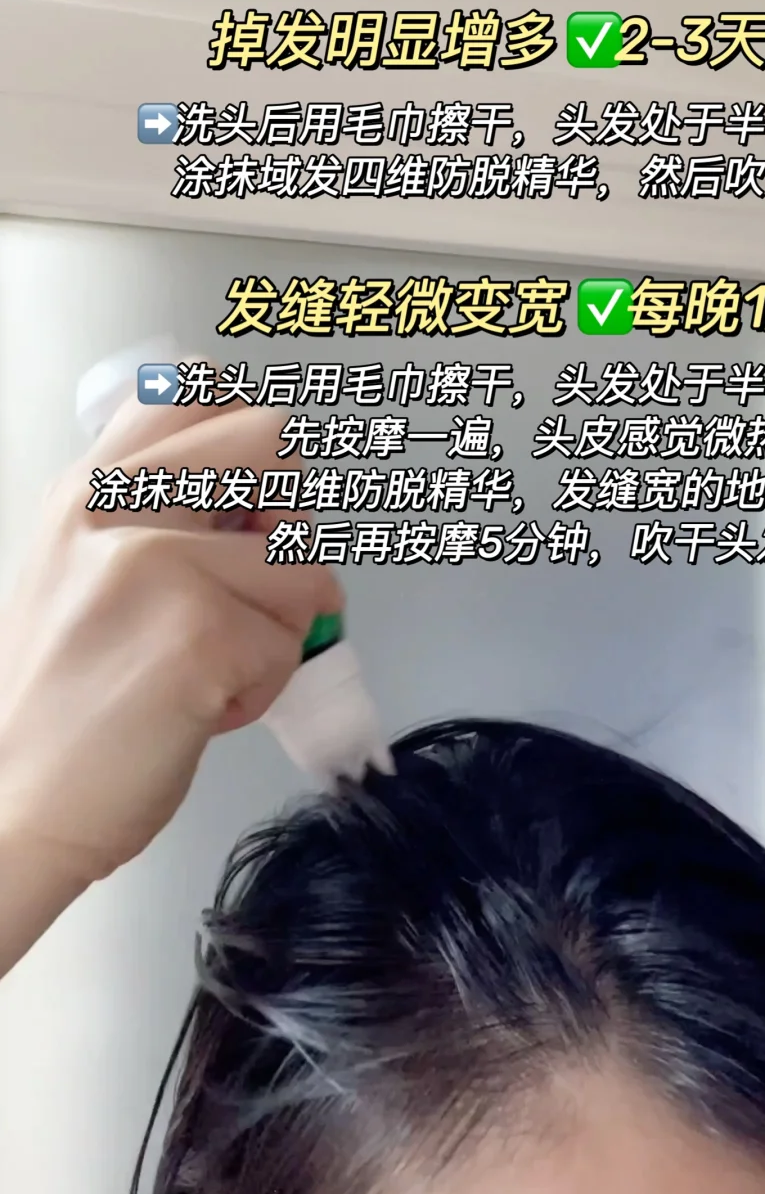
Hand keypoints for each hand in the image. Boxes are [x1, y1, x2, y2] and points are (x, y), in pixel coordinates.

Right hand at [0, 390, 339, 885]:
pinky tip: (203, 707)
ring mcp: (157, 564)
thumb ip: (160, 521)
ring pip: (306, 564)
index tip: (244, 504)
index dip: (250, 439)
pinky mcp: (199, 634)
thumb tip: (267, 506)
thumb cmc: (62, 703)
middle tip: (248, 589)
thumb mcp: (83, 572)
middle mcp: (118, 507)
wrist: (13, 805)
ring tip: (209, 668)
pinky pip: (297, 641)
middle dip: (289, 524)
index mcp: (90, 488)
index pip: (197, 388)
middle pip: (277, 443)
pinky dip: (266, 686)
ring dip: (280, 630)